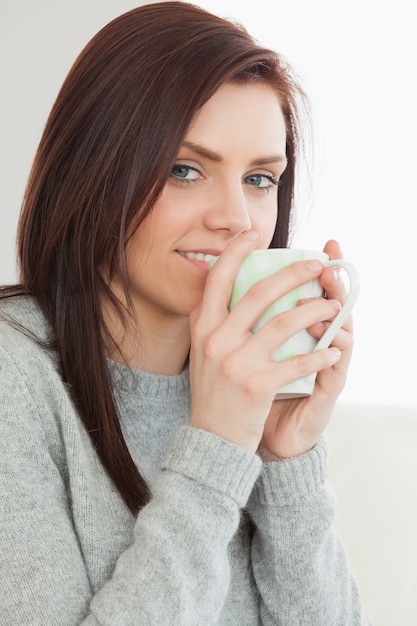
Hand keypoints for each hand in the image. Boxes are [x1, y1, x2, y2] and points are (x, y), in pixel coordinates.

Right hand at [188, 234, 345, 453]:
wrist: (211, 439)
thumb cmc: (213, 390)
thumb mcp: (203, 350)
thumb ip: (215, 319)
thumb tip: (237, 284)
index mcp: (201, 326)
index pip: (218, 277)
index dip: (237, 250)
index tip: (255, 233)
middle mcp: (215, 339)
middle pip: (260, 292)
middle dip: (294, 273)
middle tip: (318, 265)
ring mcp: (235, 362)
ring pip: (285, 322)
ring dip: (316, 310)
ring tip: (334, 306)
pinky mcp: (257, 385)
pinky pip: (297, 361)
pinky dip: (320, 355)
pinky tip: (333, 351)